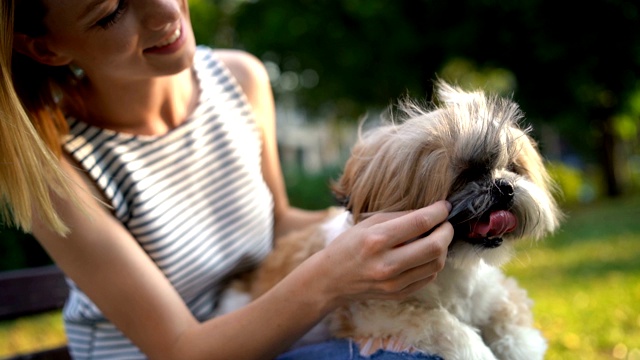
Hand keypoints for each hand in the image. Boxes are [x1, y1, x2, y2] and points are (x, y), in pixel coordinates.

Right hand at [315, 201, 453, 305]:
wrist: (331, 279)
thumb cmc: (349, 245)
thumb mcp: (368, 223)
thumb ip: (399, 217)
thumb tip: (429, 212)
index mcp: (377, 239)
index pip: (420, 222)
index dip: (439, 212)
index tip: (445, 206)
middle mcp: (386, 264)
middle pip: (435, 246)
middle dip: (447, 231)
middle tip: (446, 223)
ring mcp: (394, 283)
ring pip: (436, 264)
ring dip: (443, 248)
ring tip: (436, 238)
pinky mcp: (398, 294)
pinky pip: (428, 278)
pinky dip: (432, 263)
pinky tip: (426, 254)